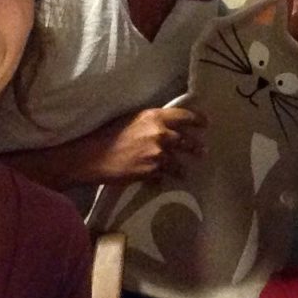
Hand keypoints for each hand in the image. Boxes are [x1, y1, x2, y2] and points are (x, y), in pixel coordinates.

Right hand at [86, 106, 205, 183]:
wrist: (92, 156)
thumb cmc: (108, 134)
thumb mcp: (132, 119)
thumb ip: (152, 122)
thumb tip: (166, 125)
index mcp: (155, 117)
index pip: (184, 116)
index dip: (198, 120)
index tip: (205, 124)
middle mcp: (161, 135)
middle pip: (187, 141)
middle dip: (196, 147)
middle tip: (202, 151)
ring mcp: (158, 155)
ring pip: (178, 164)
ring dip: (181, 169)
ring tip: (183, 172)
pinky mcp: (151, 172)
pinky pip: (162, 177)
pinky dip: (161, 178)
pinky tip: (160, 181)